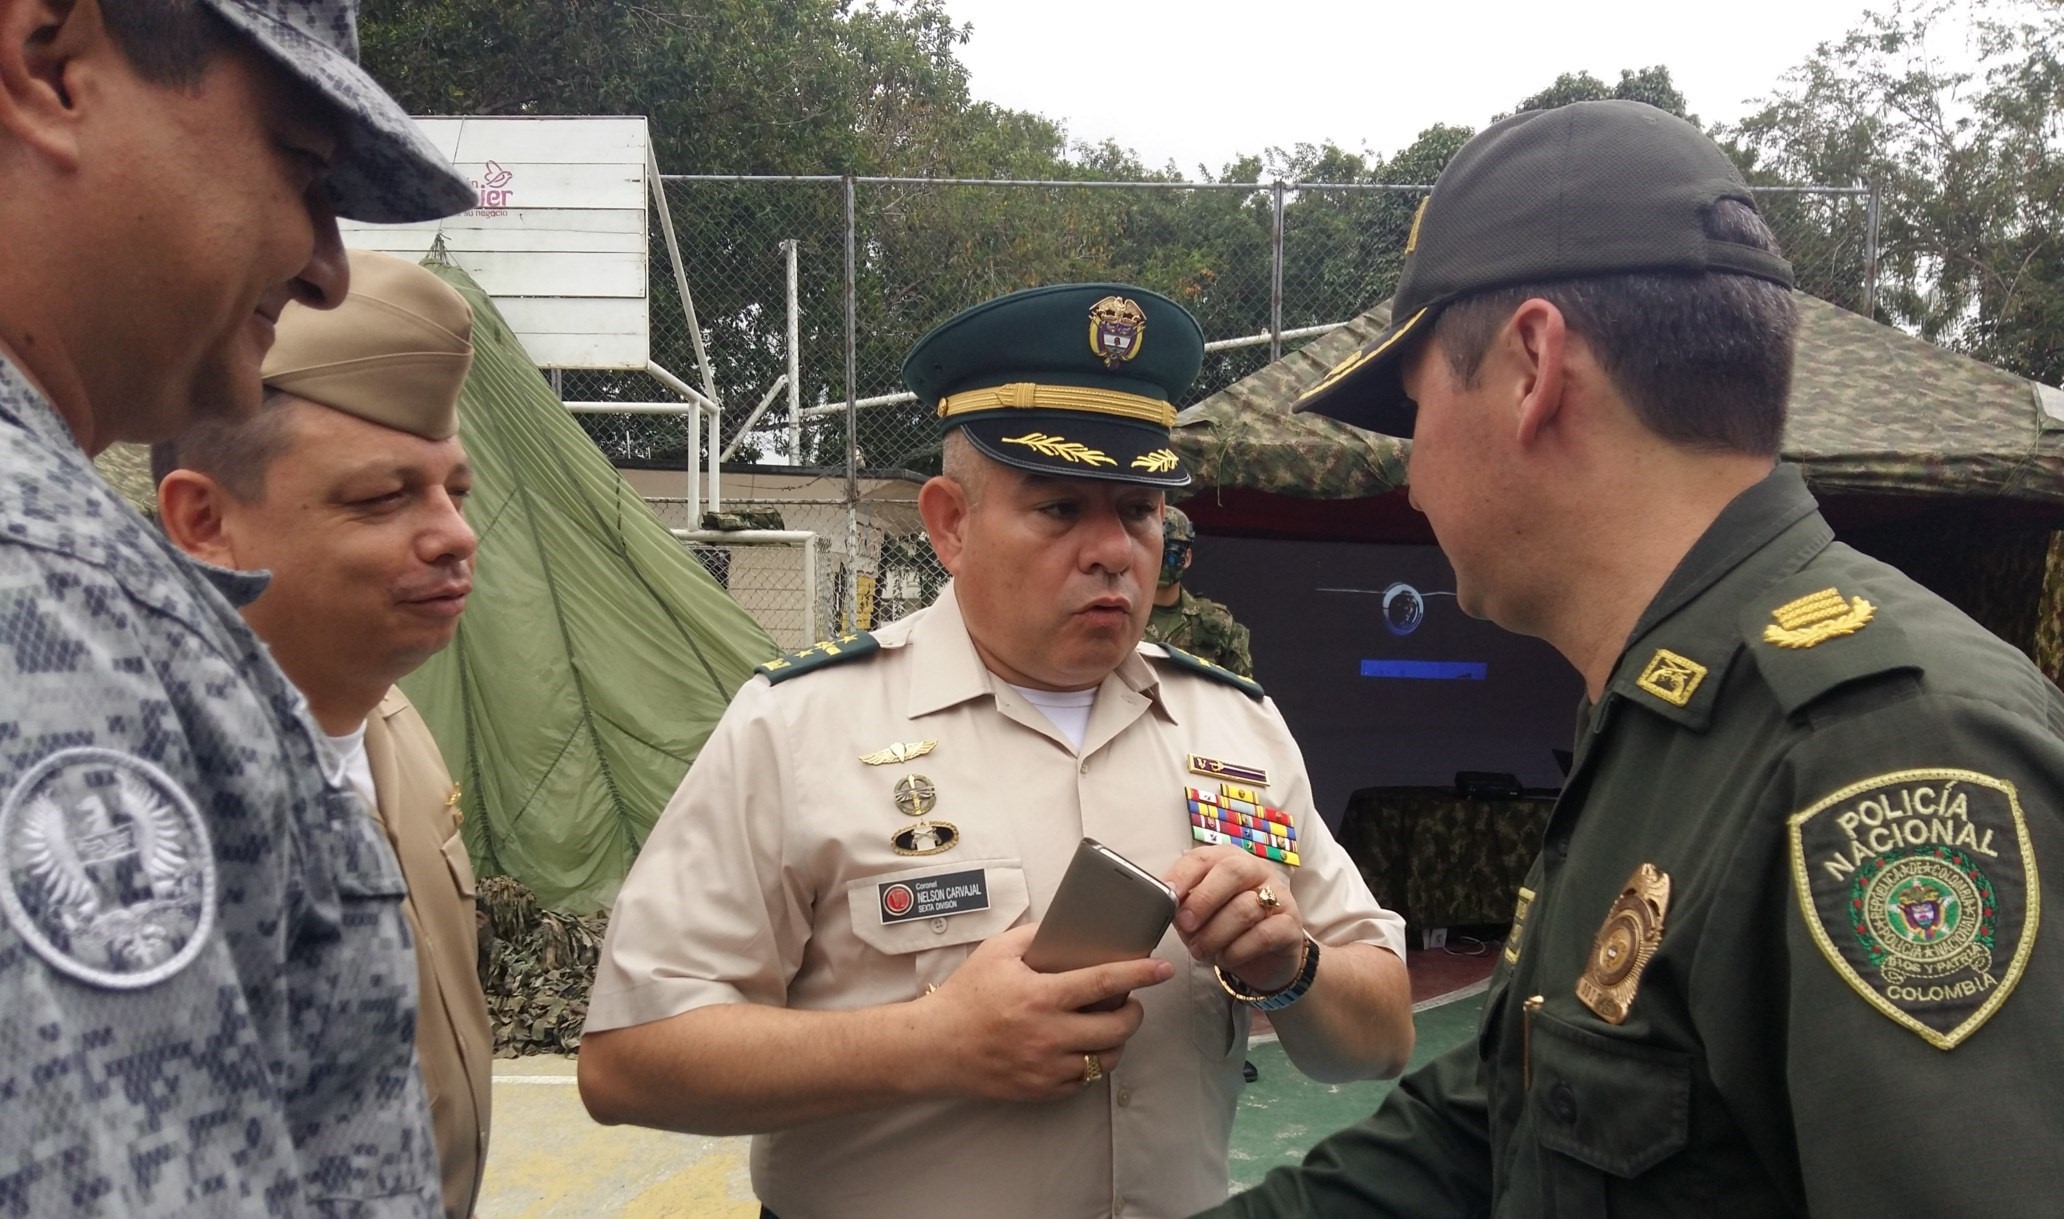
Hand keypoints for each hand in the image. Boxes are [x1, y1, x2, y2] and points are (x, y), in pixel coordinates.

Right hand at [918, 922, 1172, 1102]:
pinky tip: (1082, 1048)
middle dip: (1134, 1012)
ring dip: (1116, 1041)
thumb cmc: (965, 997)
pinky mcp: (1042, 1090)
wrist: (935, 1047)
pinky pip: (1084, 1081)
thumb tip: (1072, 928)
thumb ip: (1036, 936)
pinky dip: (1091, 1064)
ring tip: (1108, 1026)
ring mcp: (1046, 1067)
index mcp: (1041, 996)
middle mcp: (1048, 1035)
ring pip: (1106, 1059)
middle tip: (1129, 1003)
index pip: (1105, 982)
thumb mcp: (997, 953)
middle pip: (1117, 1027)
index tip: (1162, 970)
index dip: (1140, 974)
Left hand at [1164, 846, 1303, 992]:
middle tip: (1186, 925)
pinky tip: (1225, 958)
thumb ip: (1184, 905)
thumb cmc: (1227, 930)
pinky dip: (1237, 950)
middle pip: (1231, 871)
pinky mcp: (1290, 925)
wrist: (1266, 961)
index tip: (1167, 894)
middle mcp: (1256, 871)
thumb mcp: (1199, 915)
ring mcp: (1278, 896)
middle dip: (1203, 899)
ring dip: (1215, 934)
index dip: (1183, 874)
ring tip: (1200, 951)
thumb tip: (1166, 903)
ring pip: (1245, 907)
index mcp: (1228, 860)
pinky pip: (1263, 935)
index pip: (1203, 858)